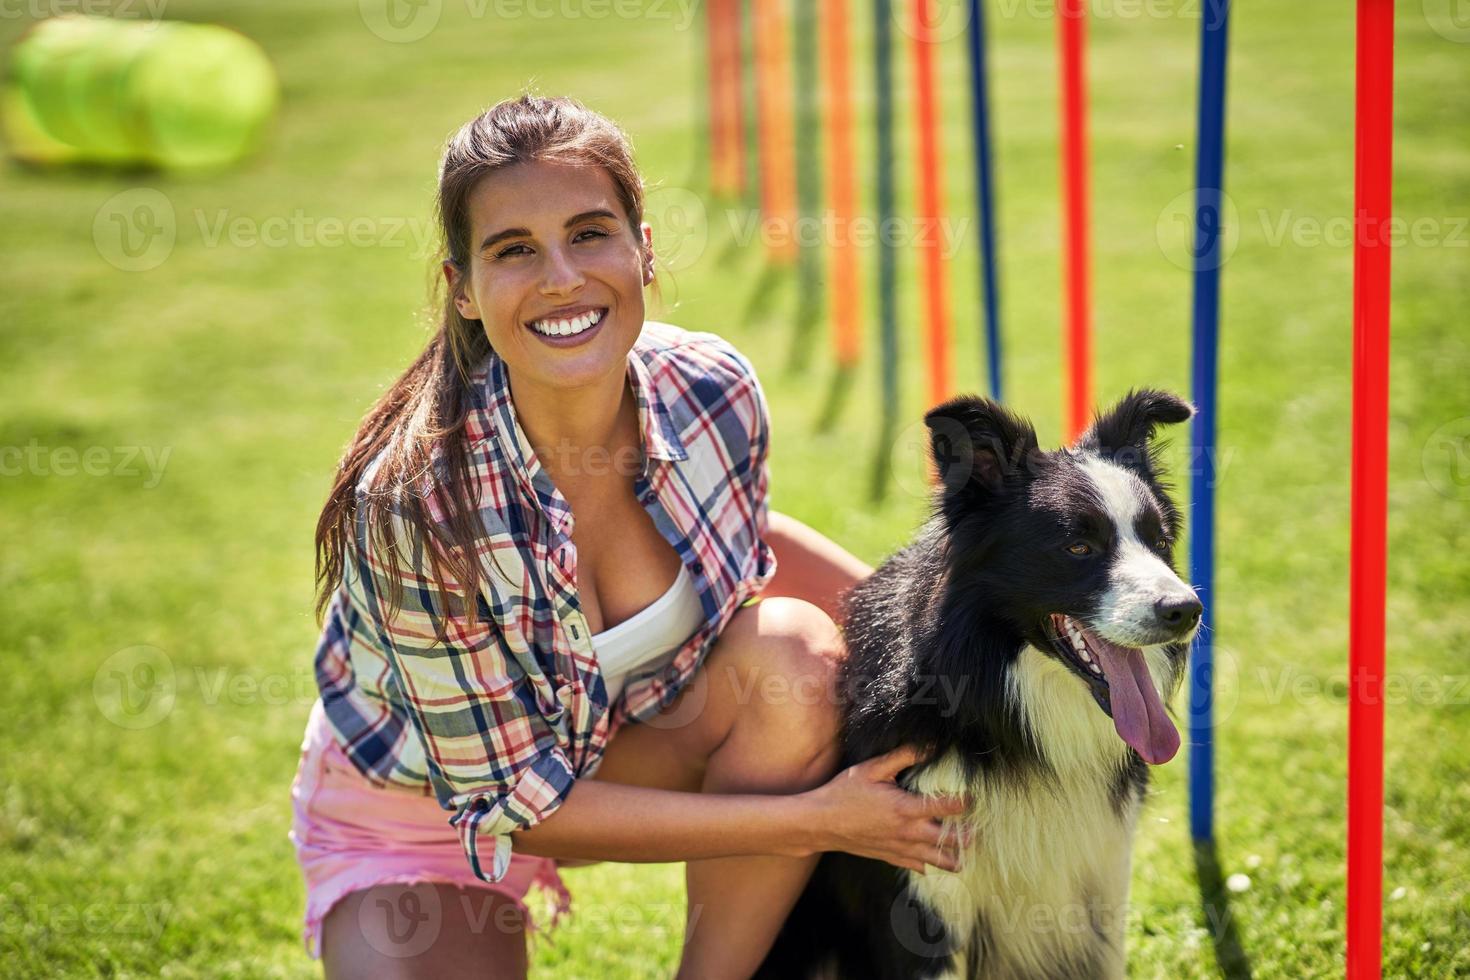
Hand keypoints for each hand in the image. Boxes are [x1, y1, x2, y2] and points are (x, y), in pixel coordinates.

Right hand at [802, 743, 972, 872]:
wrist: (820, 823)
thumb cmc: (844, 792)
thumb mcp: (872, 769)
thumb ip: (902, 757)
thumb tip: (928, 745)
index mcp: (906, 808)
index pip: (948, 808)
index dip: (966, 802)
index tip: (973, 795)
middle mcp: (908, 833)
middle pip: (952, 841)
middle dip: (970, 834)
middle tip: (979, 825)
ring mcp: (900, 849)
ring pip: (940, 861)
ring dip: (957, 856)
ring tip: (968, 849)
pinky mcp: (891, 858)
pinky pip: (919, 867)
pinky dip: (931, 864)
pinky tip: (936, 859)